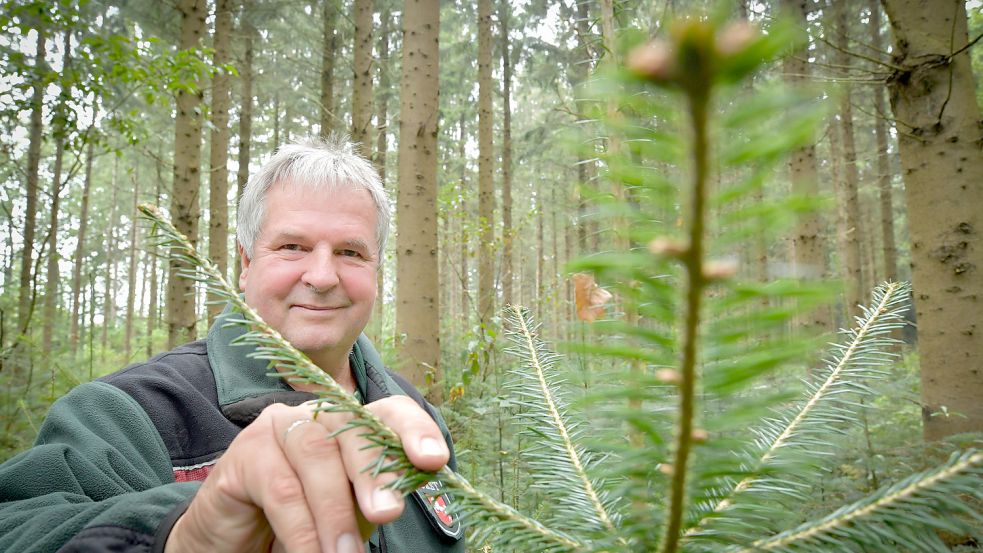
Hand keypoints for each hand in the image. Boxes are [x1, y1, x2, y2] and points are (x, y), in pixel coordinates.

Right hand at [164, 396, 449, 552]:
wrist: (236, 539)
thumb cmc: (304, 521)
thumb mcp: (350, 510)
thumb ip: (376, 499)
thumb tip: (401, 504)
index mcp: (351, 423)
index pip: (389, 412)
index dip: (414, 429)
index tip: (434, 460)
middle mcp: (316, 415)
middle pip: (352, 429)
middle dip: (374, 471)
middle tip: (387, 513)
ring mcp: (278, 427)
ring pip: (316, 457)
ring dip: (335, 511)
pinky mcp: (246, 454)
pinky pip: (280, 489)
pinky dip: (302, 529)